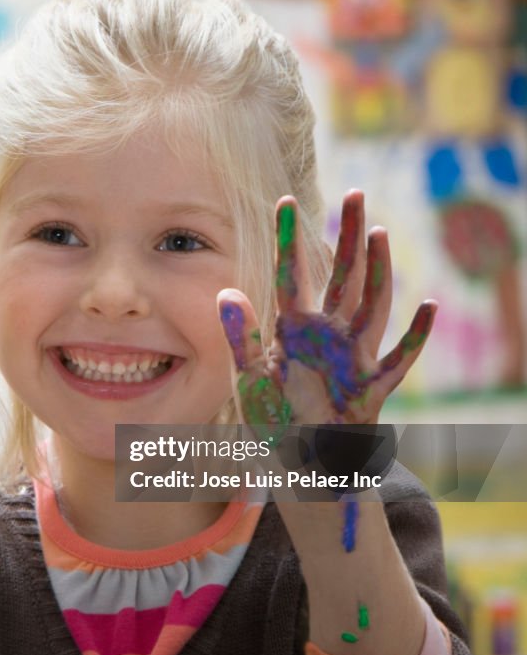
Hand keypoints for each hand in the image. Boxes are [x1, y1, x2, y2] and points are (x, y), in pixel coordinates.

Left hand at [218, 191, 435, 428]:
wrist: (300, 461)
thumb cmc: (276, 418)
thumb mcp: (250, 378)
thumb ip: (243, 336)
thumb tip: (226, 291)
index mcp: (294, 331)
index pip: (291, 277)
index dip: (288, 241)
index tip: (284, 202)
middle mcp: (327, 336)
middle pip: (342, 276)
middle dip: (348, 236)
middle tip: (356, 193)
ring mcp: (352, 358)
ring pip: (371, 304)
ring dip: (377, 270)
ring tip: (377, 231)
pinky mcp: (371, 387)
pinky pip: (397, 360)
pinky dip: (414, 337)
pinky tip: (428, 306)